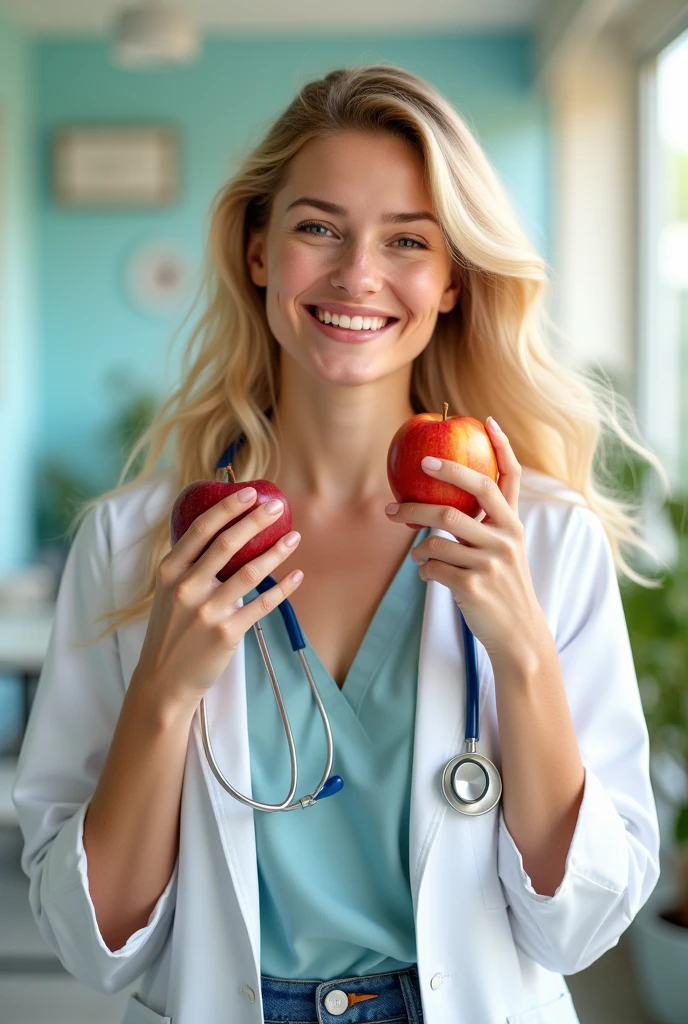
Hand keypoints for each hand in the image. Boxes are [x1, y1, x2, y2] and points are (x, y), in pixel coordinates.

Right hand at [132, 488, 303, 712]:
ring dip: (276, 552)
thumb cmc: (171, 631)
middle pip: (226, 544)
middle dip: (255, 521)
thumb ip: (188, 565)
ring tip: (295, 537)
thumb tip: (219, 531)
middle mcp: (186, 588)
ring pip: (249, 573)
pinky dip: (282, 588)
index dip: (227, 508)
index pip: (200, 529)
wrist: (163, 680)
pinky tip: (297, 576)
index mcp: (170, 572)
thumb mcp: (169, 592)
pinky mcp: (226, 632)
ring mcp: (206, 611)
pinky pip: (261, 605)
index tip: (250, 492)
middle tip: (277, 507)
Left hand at [385, 417, 547, 666]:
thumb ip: (481, 527)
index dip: (501, 445)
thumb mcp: (502, 553)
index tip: (486, 420)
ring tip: (415, 551)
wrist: (519, 636)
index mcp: (514, 525)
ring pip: (438, 537)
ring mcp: (491, 562)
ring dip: (418, 544)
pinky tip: (428, 574)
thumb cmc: (503, 589)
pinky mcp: (473, 586)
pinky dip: (424, 570)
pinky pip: (433, 568)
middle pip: (462, 499)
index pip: (510, 476)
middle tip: (404, 487)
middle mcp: (506, 538)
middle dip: (430, 488)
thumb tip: (434, 506)